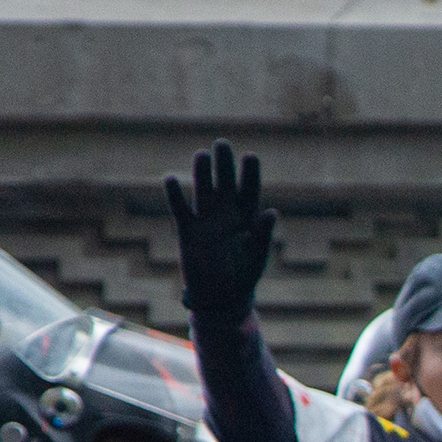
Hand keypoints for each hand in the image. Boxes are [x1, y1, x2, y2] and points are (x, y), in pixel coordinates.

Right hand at [161, 139, 277, 323]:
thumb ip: (263, 234)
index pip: (249, 190)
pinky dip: (175, 194)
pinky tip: (170, 178)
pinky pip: (180, 209)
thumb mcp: (257, 256)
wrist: (221, 298)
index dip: (250, 174)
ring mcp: (206, 219)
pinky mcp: (188, 230)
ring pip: (203, 190)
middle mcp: (226, 213)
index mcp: (247, 217)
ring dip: (202, 173)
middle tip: (222, 144)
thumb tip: (272, 212)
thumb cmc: (244, 276)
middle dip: (224, 164)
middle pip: (225, 183)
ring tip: (202, 155)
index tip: (250, 156)